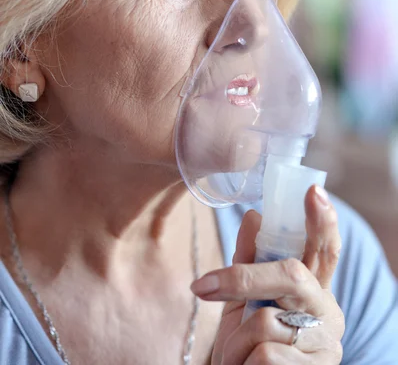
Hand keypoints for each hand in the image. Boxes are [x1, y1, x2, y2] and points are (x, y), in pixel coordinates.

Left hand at [191, 185, 344, 363]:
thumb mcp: (244, 299)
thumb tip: (253, 215)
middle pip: (290, 274)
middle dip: (243, 279)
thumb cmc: (247, 342)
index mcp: (314, 287)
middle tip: (203, 287)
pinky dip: (242, 362)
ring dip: (236, 339)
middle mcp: (328, 311)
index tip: (313, 192)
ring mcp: (326, 345)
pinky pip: (265, 355)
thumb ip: (250, 260)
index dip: (321, 222)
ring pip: (266, 321)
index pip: (324, 249)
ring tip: (237, 355)